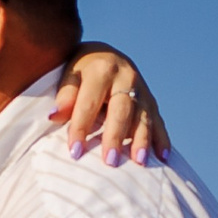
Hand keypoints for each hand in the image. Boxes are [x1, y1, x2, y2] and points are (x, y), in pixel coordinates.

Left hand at [52, 43, 169, 166]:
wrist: (104, 55)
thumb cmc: (81, 71)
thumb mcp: (69, 74)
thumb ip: (65, 95)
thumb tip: (54, 115)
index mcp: (102, 69)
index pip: (89, 103)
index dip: (81, 128)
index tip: (75, 152)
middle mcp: (126, 77)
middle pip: (121, 111)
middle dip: (115, 137)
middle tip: (110, 162)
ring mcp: (142, 90)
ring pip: (143, 117)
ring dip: (142, 141)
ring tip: (139, 162)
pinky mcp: (151, 102)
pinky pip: (158, 121)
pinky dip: (161, 139)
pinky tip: (162, 157)